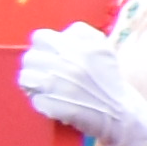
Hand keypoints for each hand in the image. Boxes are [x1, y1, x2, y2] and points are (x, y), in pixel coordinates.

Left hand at [15, 24, 146, 145]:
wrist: (120, 112)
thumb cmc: (108, 80)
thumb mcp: (103, 48)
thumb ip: (82, 33)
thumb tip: (59, 34)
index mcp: (79, 47)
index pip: (40, 37)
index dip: (43, 46)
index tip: (50, 55)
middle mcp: (67, 64)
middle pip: (30, 57)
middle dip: (36, 66)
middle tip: (47, 73)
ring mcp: (58, 87)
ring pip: (26, 78)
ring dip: (33, 84)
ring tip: (46, 88)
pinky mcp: (53, 106)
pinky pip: (34, 99)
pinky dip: (42, 102)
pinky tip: (53, 102)